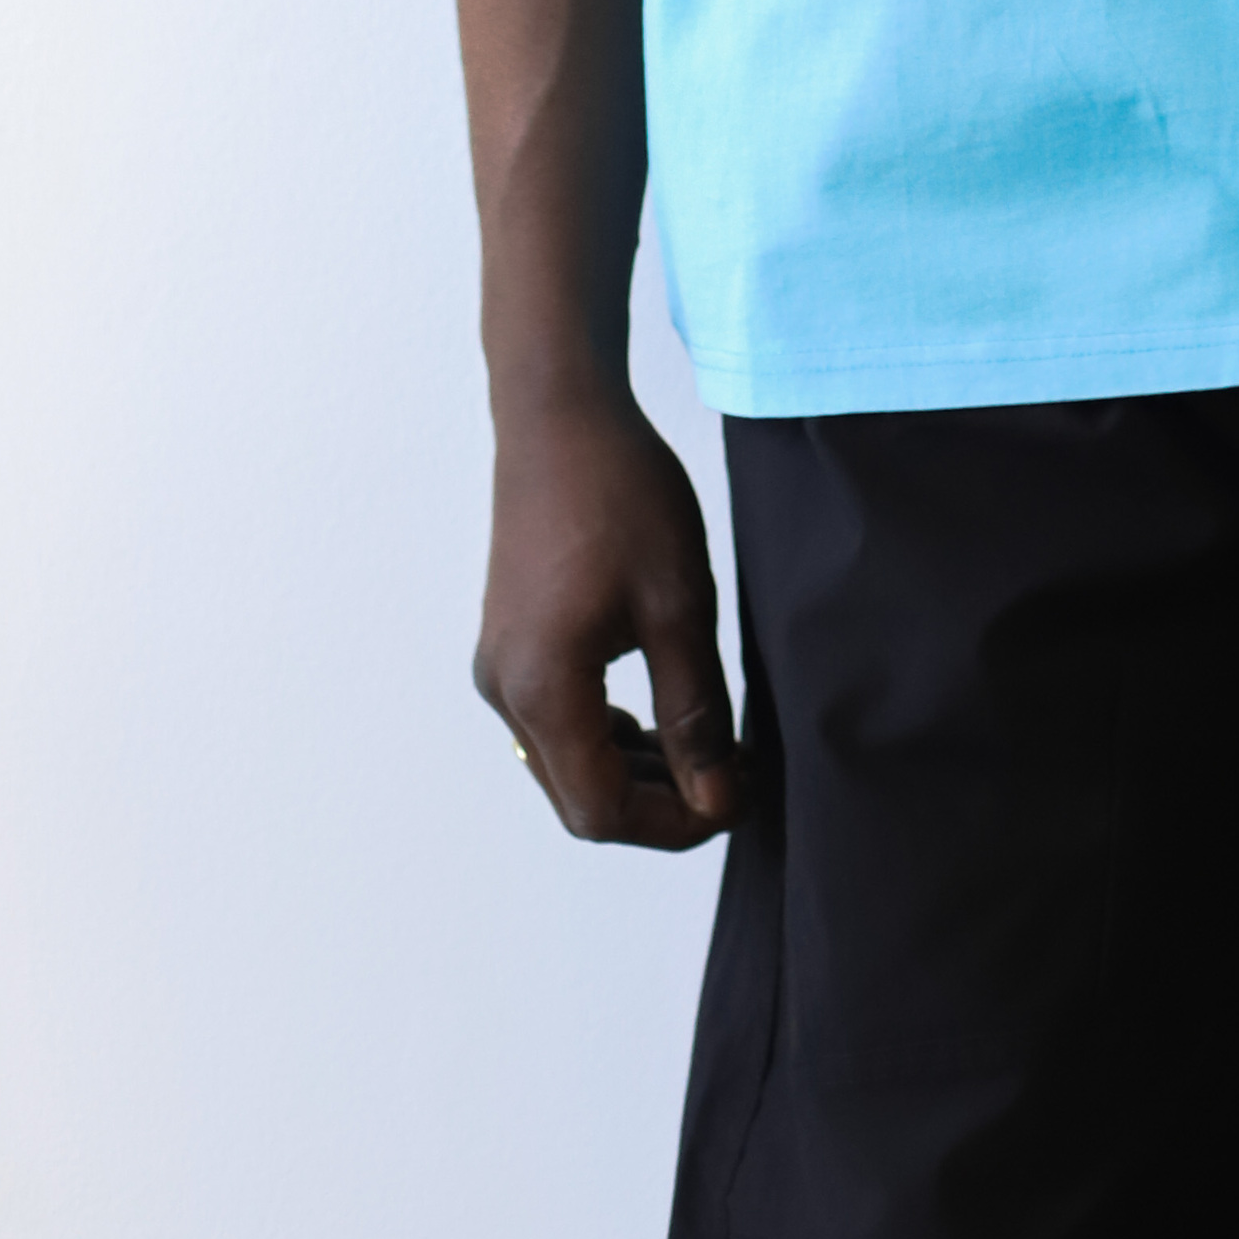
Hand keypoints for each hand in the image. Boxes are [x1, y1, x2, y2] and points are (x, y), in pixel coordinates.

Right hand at [472, 388, 749, 846]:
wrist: (561, 414)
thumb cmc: (621, 496)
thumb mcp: (679, 605)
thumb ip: (695, 712)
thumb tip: (716, 796)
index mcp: (540, 688)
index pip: (600, 811)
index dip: (672, 824)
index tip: (737, 800)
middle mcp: (506, 689)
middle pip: (578, 796)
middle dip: (658, 804)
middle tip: (735, 777)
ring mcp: (501, 665)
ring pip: (566, 761)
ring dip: (636, 770)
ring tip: (712, 749)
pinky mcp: (511, 640)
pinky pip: (556, 718)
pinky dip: (609, 733)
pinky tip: (663, 712)